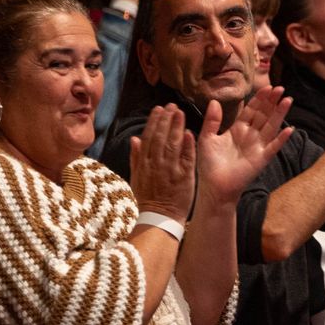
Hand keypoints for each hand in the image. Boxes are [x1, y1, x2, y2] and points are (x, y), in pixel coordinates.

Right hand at [128, 105, 195, 222]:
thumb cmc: (148, 198)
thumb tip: (134, 139)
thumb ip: (136, 157)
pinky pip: (186, 159)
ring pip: (173, 145)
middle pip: (161, 137)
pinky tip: (190, 133)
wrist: (158, 218)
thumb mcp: (136, 177)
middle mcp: (156, 164)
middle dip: (166, 120)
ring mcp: (170, 170)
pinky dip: (188, 146)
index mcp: (144, 163)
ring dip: (176, 127)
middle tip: (172, 105)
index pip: (149, 137)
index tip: (159, 109)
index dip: (154, 122)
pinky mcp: (184, 177)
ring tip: (180, 112)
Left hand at [195, 87, 292, 206]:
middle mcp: (250, 136)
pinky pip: (273, 147)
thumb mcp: (207, 138)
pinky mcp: (261, 159)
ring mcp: (258, 147)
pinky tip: (289, 129)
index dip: (259, 99)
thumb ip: (212, 120)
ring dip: (280, 114)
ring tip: (288, 100)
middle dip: (272, 102)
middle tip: (280, 88)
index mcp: (238, 130)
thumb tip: (214, 101)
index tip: (267, 87)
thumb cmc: (209, 165)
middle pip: (264, 115)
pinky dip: (281, 139)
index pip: (251, 110)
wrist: (214, 187)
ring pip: (271, 126)